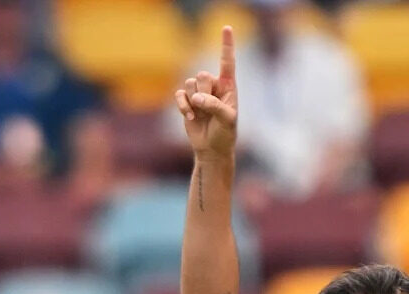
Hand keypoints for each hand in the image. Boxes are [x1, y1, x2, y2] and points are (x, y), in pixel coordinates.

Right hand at [175, 26, 237, 159]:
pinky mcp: (187, 101)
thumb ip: (215, 106)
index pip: (227, 62)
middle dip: (204, 93)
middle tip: (209, 108)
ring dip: (193, 101)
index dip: (226, 45)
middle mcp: (213, 87)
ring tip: (200, 114)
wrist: (212, 149)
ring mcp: (199, 93)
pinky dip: (183, 105)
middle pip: (201, 75)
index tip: (227, 28)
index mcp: (228, 87)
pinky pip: (179, 94)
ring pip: (189, 84)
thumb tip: (198, 98)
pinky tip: (190, 116)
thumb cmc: (225, 134)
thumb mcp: (227, 121)